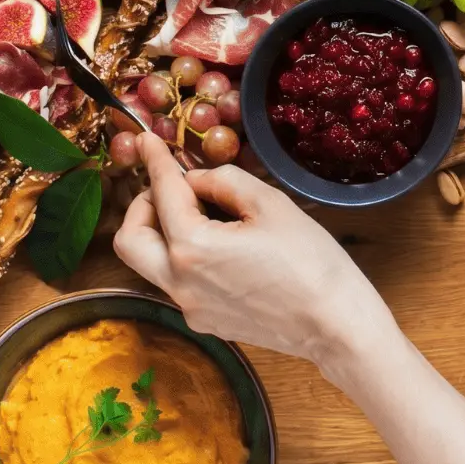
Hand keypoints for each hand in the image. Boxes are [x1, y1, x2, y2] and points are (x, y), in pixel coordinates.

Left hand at [114, 134, 393, 364]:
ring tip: (201, 213)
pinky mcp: (204, 321)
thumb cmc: (311, 261)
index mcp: (193, 248)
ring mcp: (189, 307)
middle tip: (171, 187)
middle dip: (142, 205)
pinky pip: (177, 282)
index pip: (163, 193)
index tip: (147, 140)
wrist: (335, 323)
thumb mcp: (270, 204)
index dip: (155, 161)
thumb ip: (224, 181)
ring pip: (150, 263)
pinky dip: (183, 256)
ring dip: (161, 232)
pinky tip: (219, 246)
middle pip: (129, 239)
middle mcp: (179, 283)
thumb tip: (196, 180)